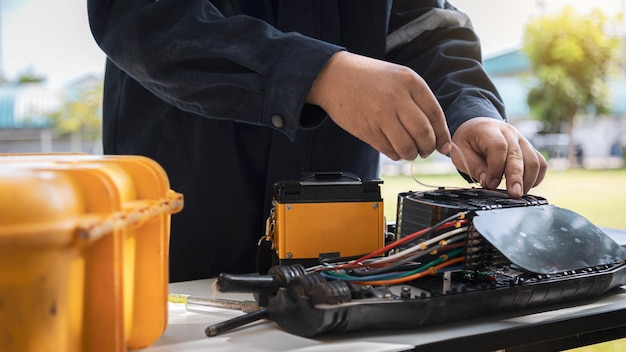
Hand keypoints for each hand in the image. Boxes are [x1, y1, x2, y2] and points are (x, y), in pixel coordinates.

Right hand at [306, 51, 451, 159]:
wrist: (334, 77)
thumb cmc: (369, 78)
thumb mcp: (399, 77)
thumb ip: (418, 100)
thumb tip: (436, 133)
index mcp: (410, 82)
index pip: (435, 115)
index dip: (443, 135)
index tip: (444, 146)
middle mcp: (397, 98)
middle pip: (424, 134)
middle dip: (428, 148)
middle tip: (426, 151)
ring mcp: (380, 115)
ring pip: (407, 147)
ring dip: (411, 154)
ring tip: (409, 151)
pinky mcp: (367, 130)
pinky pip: (388, 150)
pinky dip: (395, 154)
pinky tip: (394, 148)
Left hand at [451, 117, 547, 197]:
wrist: (476, 127)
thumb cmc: (468, 141)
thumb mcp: (461, 153)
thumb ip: (475, 167)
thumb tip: (488, 183)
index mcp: (488, 129)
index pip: (498, 147)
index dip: (496, 168)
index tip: (490, 184)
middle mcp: (508, 132)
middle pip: (518, 155)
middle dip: (516, 177)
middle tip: (514, 194)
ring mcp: (521, 140)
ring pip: (533, 160)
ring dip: (528, 180)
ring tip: (517, 193)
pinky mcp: (528, 148)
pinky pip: (540, 163)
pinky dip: (537, 177)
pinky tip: (526, 186)